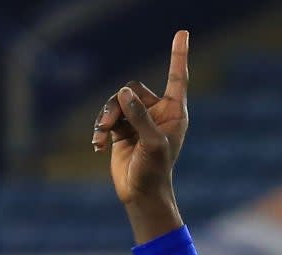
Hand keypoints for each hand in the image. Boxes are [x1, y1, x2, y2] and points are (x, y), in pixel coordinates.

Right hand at [92, 30, 188, 241]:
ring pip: (116, 102)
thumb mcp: (152, 143)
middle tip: (110, 123)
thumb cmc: (155, 171)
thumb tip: (124, 92)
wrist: (141, 194)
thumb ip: (140, 116)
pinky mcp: (122, 130)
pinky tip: (98, 146)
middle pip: (133, 89)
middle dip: (119, 104)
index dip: (178, 55)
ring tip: (102, 136)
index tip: (182, 32)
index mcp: (174, 113)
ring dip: (106, 118)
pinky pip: (107, 117)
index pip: (177, 78)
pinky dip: (101, 129)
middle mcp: (157, 113)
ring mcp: (139, 121)